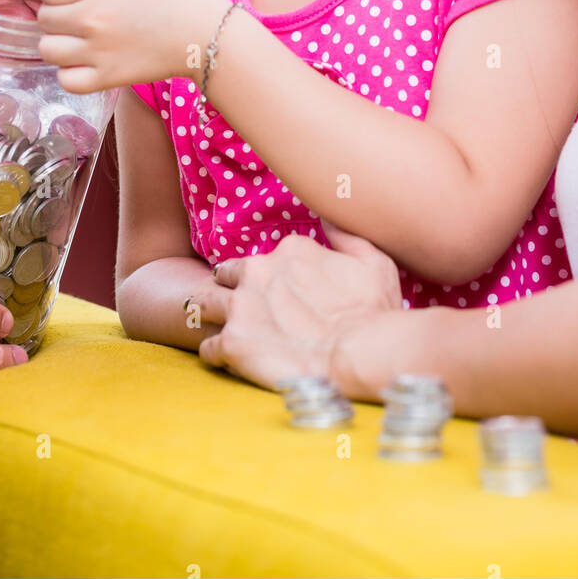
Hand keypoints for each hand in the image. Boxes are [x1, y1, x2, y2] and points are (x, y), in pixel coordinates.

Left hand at [36, 0, 222, 94]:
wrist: (208, 32)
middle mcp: (92, 15)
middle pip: (44, 18)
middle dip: (58, 16)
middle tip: (81, 18)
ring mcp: (97, 49)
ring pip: (47, 49)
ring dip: (60, 45)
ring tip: (80, 42)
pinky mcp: (108, 77)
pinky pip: (66, 80)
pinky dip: (71, 74)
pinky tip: (87, 64)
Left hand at [197, 222, 402, 389]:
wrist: (360, 354)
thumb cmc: (373, 311)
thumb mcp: (373, 262)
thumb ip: (346, 237)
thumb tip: (328, 218)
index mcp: (289, 251)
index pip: (264, 258)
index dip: (267, 277)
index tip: (275, 292)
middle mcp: (258, 271)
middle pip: (225, 274)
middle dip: (228, 287)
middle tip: (238, 308)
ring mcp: (241, 307)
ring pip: (203, 303)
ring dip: (208, 314)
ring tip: (213, 328)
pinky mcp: (232, 343)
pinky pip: (207, 348)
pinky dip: (214, 354)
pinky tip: (225, 360)